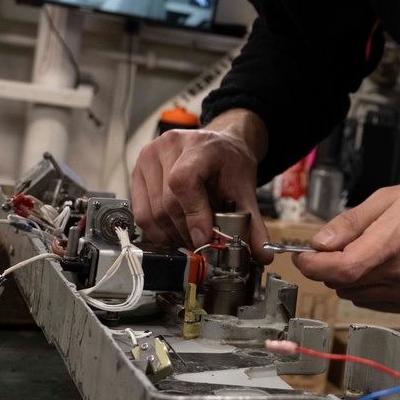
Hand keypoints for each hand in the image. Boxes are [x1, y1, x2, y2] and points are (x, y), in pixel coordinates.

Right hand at [130, 110, 271, 259]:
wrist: (219, 145)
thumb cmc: (229, 163)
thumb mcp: (245, 188)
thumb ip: (252, 221)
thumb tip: (262, 254)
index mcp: (200, 145)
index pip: (183, 181)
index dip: (193, 214)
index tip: (204, 237)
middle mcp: (169, 146)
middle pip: (168, 203)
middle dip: (186, 232)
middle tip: (201, 244)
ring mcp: (149, 156)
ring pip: (152, 212)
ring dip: (171, 235)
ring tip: (189, 237)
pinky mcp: (137, 170)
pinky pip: (141, 213)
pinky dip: (157, 230)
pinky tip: (173, 231)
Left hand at [293, 180, 399, 313]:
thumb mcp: (389, 197)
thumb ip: (351, 222)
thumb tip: (320, 242)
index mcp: (395, 242)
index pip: (343, 268)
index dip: (314, 265)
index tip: (301, 256)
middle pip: (343, 283)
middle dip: (328, 266)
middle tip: (332, 246)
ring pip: (353, 295)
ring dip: (345, 277)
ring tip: (363, 251)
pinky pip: (370, 301)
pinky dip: (363, 286)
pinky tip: (377, 265)